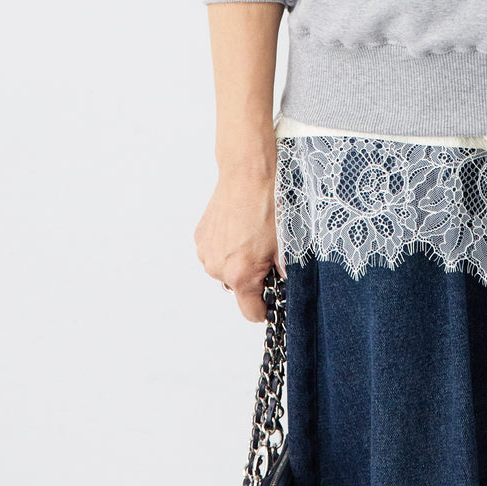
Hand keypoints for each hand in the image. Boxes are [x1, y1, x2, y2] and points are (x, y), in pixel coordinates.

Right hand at [194, 147, 283, 321]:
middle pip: (237, 289)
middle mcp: (218, 268)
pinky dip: (225, 248)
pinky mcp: (200, 238)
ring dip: (236, 263)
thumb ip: (284, 273)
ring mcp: (207, 253)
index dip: (264, 308)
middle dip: (252, 279)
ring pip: (224, 271)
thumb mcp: (286, 244)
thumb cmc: (268, 204)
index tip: (270, 300)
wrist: (248, 173)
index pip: (251, 313)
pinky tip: (237, 228)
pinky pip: (215, 254)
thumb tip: (286, 287)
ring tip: (250, 237)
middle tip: (265, 255)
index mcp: (241, 274)